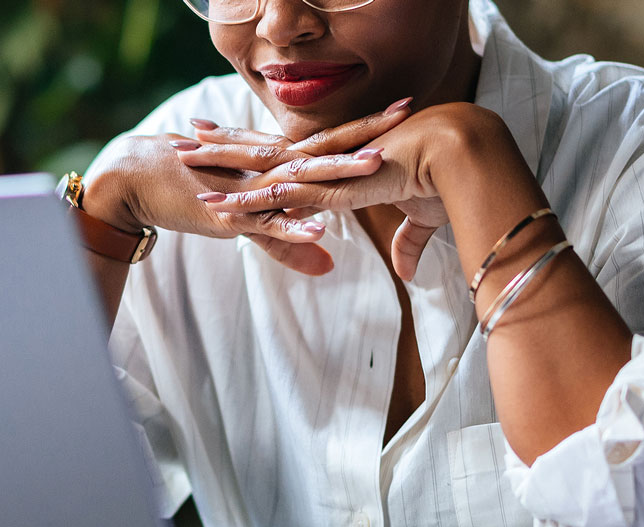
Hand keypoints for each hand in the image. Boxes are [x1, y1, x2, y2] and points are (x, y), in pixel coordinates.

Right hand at [83, 99, 413, 274]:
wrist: (137, 178)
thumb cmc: (191, 191)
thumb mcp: (247, 218)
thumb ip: (288, 240)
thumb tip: (327, 264)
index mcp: (274, 160)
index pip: (327, 140)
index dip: (364, 126)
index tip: (404, 110)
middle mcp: (266, 166)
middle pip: (323, 147)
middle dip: (365, 132)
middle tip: (407, 112)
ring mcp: (249, 189)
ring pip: (300, 180)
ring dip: (337, 172)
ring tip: (374, 166)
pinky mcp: (230, 216)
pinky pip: (267, 223)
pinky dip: (292, 226)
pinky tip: (320, 230)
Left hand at [175, 104, 503, 279]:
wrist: (463, 157)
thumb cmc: (448, 182)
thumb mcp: (421, 219)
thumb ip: (407, 245)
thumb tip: (407, 272)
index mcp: (341, 161)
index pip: (289, 151)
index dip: (259, 145)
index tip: (231, 139)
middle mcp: (325, 161)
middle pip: (261, 150)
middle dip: (222, 145)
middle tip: (185, 137)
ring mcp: (323, 173)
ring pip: (258, 168)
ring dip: (218, 169)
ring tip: (179, 161)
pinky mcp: (329, 191)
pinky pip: (277, 200)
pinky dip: (246, 205)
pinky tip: (215, 208)